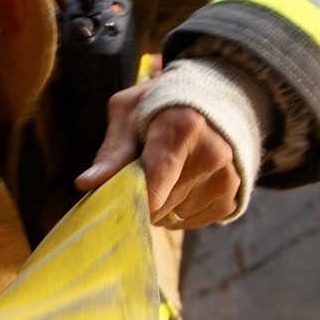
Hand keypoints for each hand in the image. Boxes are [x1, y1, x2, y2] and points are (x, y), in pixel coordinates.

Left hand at [76, 91, 239, 228]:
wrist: (218, 97)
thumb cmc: (165, 102)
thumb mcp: (130, 112)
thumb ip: (112, 150)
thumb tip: (86, 183)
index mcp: (184, 129)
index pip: (151, 191)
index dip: (128, 197)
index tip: (119, 189)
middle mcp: (213, 156)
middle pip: (160, 209)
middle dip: (143, 198)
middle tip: (145, 171)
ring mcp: (227, 178)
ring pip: (174, 219)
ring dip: (162, 205)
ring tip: (168, 173)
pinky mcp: (233, 196)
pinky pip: (192, 222)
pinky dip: (180, 210)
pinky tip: (184, 182)